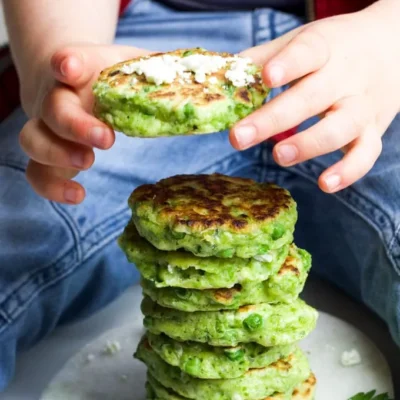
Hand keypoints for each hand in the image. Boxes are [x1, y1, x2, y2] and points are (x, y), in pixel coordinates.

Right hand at [19, 44, 151, 203]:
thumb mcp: (134, 66)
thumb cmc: (109, 75)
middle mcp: (59, 96)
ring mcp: (49, 126)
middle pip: (52, 108)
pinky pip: (37, 172)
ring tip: (88, 163)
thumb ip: (160, 72)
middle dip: (75, 125)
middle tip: (106, 139)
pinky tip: (78, 194)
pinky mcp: (48, 154)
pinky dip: (53, 187)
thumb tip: (201, 80)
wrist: (72, 78)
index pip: (68, 59)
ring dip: (58, 154)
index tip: (72, 68)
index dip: (67, 63)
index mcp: (82, 69)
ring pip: (33, 139)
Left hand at [231, 0, 399, 192]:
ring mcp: (362, 106)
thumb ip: (263, 56)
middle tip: (239, 138)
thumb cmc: (334, 48)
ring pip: (341, 127)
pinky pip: (366, 154)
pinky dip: (348, 171)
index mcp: (325, 48)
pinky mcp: (373, 131)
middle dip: (274, 119)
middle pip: (312, 98)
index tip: (265, 77)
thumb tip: (224, 76)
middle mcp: (346, 77)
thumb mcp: (302, 41)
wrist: (392, 48)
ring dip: (309, 144)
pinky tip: (325, 184)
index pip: (307, 52)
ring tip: (279, 156)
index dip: (288, 65)